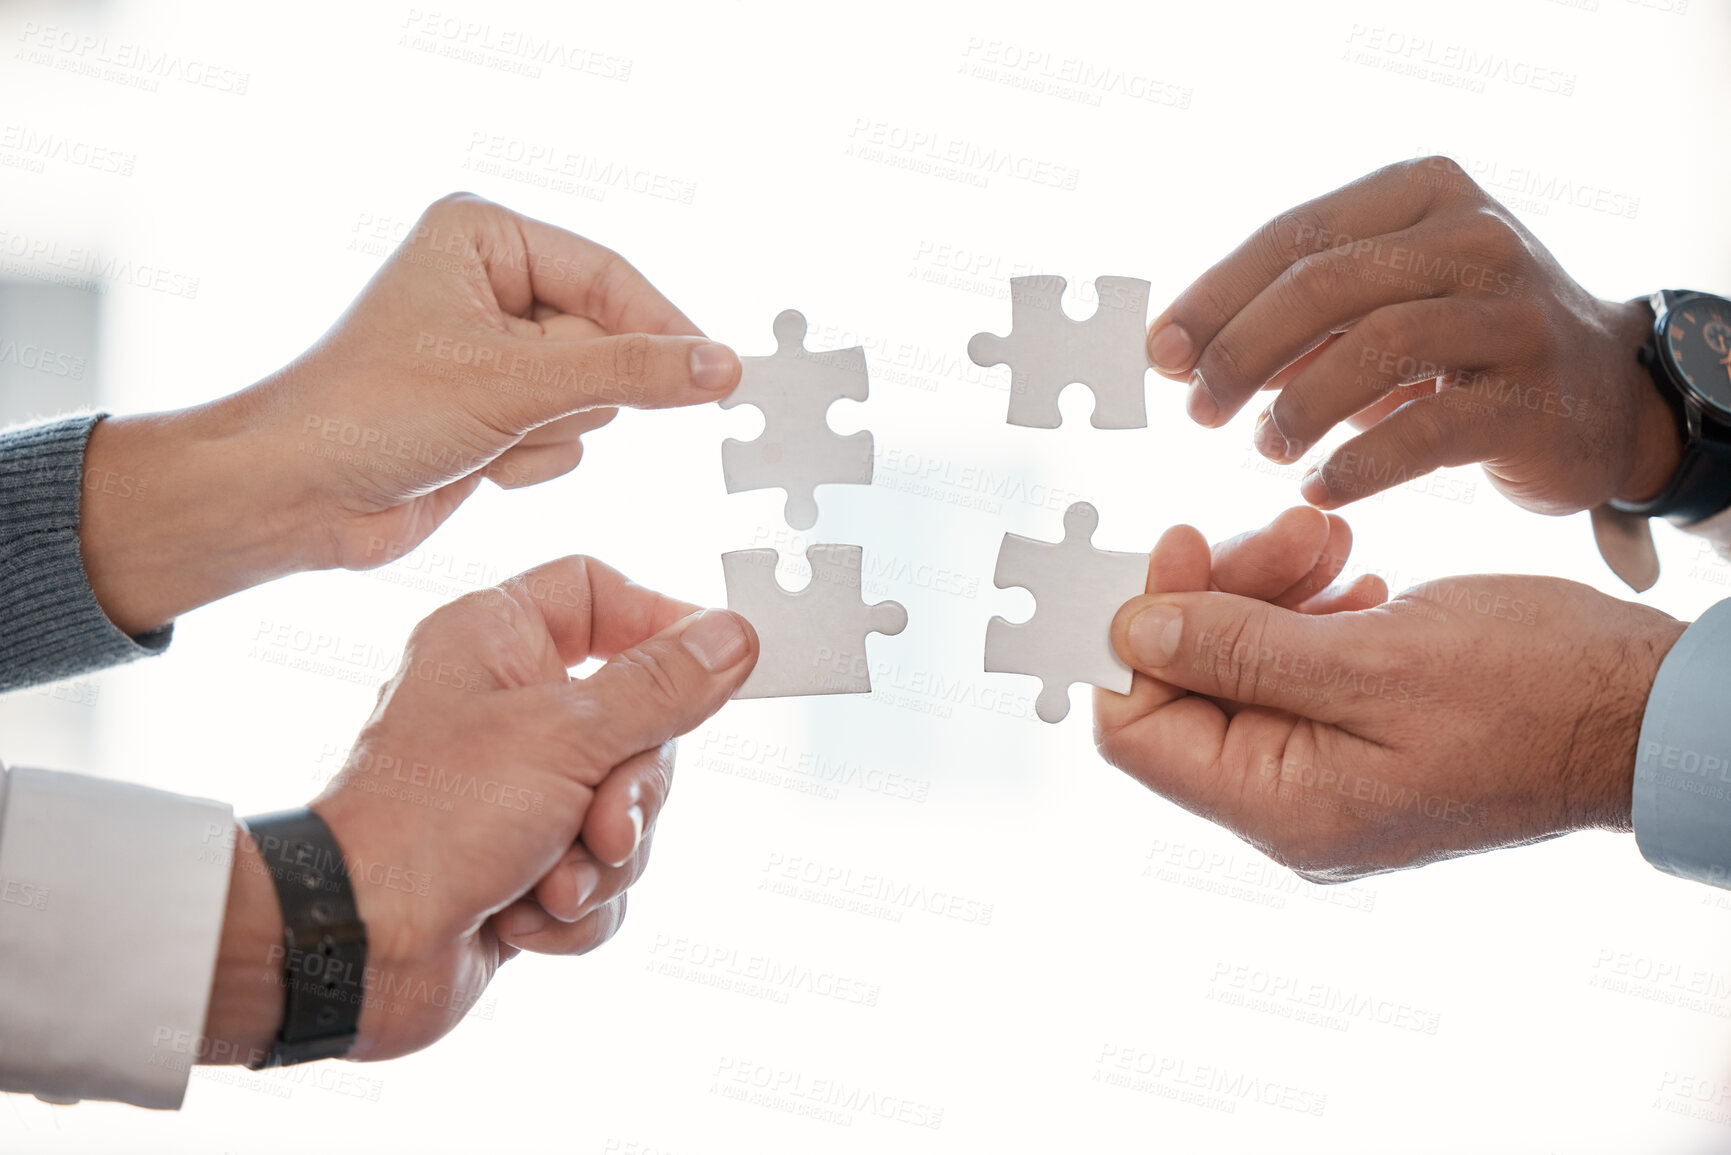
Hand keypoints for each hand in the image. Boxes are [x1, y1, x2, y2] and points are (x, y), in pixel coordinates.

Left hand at [81, 193, 740, 634]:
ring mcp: (494, 352)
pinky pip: (565, 435)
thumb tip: (719, 366)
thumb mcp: (515, 383)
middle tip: (520, 410)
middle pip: (604, 341)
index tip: (718, 374)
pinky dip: (531, 458)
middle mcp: (490, 286)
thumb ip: (629, 372)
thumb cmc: (368, 413)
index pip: (611, 277)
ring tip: (483, 435)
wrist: (295, 497)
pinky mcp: (494, 410)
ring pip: (590, 396)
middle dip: (570, 392)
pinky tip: (475, 461)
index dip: (662, 329)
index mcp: (485, 239)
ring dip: (547, 431)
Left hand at [201, 556, 757, 1061]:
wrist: (355, 948)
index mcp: (498, 640)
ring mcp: (518, 790)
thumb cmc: (429, 822)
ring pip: (627, 807)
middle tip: (604, 825)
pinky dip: (577, 906)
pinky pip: (602, 875)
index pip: (600, 593)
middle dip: (631, 793)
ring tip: (551, 882)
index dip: (661, 624)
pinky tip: (523, 917)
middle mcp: (508, 706)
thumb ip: (662, 686)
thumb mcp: (567, 736)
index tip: (711, 669)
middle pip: (638, 720)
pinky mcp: (525, 863)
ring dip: (603, 859)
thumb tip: (733, 635)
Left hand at [1094, 508, 1685, 880]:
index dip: (1135, 637)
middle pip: (1188, 686)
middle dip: (1219, 594)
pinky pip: (1295, 668)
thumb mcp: (1370, 660)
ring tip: (1331, 541)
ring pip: (1241, 664)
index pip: (1136, 732)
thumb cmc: (1533, 691)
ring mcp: (1325, 772)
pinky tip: (1353, 575)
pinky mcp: (1359, 735)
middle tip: (1288, 533)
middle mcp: (1291, 804)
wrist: (1647, 707)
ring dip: (1268, 587)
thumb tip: (1131, 632)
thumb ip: (1238, 649)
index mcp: (1281, 808)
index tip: (1175, 549)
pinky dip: (1308, 610)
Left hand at [1144, 156, 1680, 516]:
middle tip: (1198, 408)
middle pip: (1324, 285)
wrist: (1607, 398)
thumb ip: (1293, 317)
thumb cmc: (1463, 346)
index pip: (1293, 236)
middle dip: (1241, 351)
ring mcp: (1514, 313)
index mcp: (1422, 194)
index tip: (1159, 354)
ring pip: (1376, 346)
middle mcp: (1476, 237)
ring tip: (1262, 447)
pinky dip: (1357, 464)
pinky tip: (1318, 486)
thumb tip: (1180, 350)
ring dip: (1297, 407)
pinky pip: (1426, 430)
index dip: (1214, 297)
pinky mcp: (1535, 397)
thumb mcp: (1381, 303)